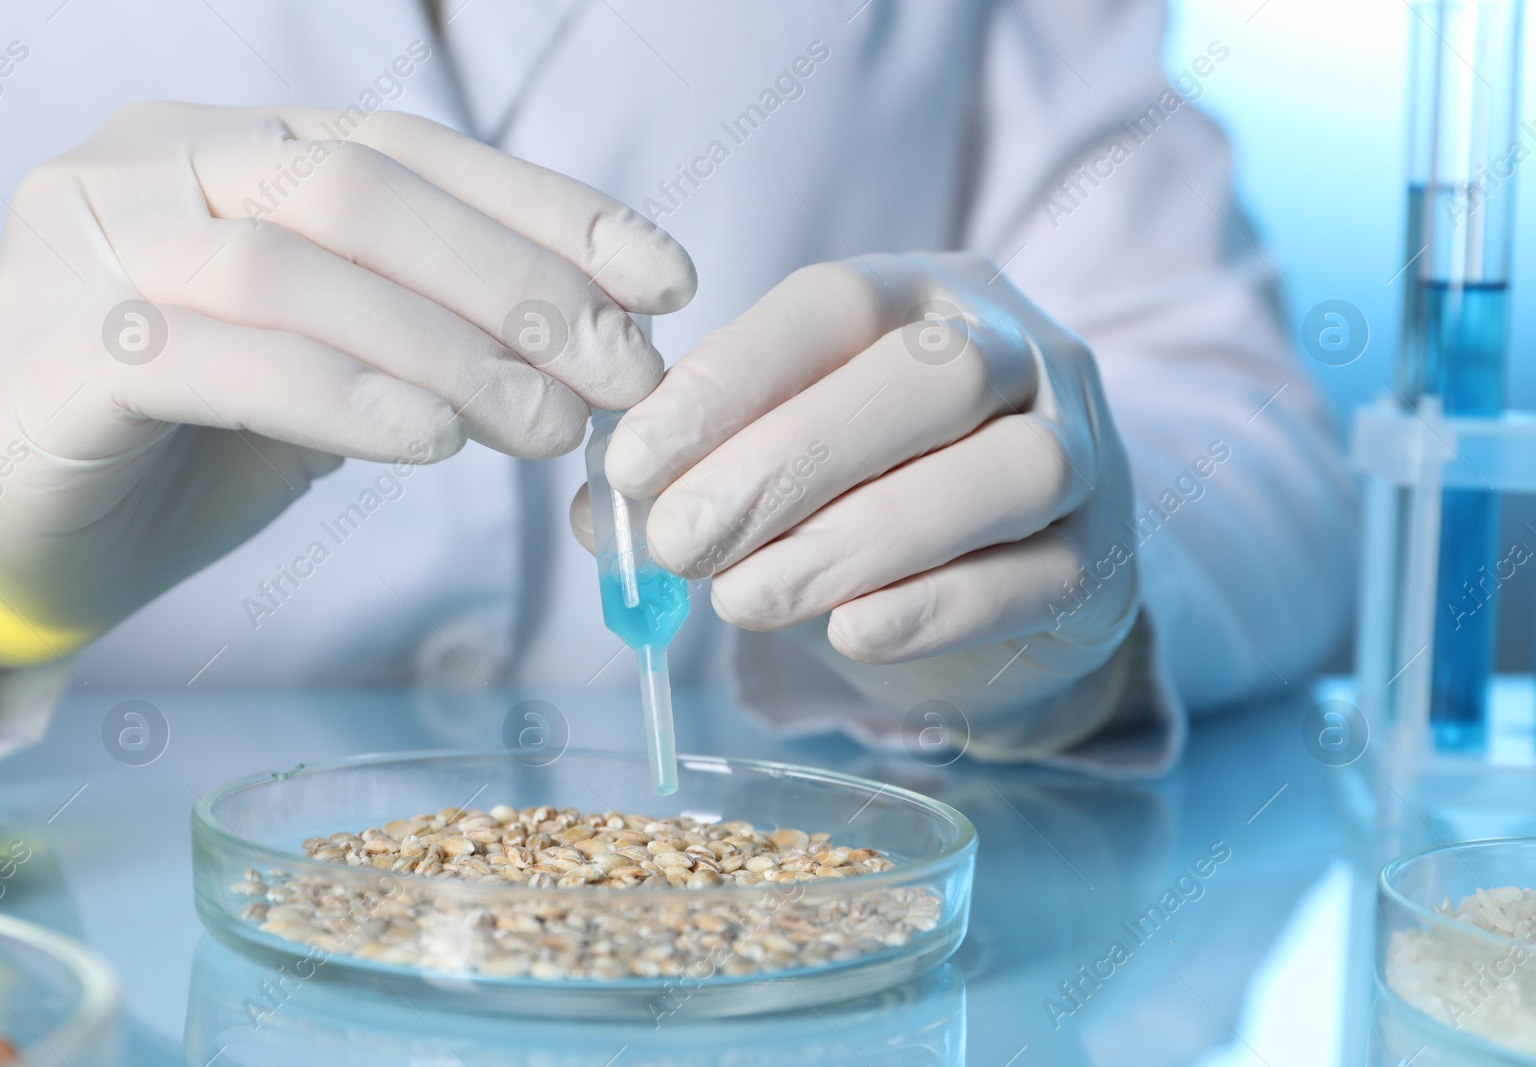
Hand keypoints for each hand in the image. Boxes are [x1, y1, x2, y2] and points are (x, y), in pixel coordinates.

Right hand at [0, 102, 693, 669]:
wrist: (23, 527)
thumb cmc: (194, 439)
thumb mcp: (336, 363)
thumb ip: (431, 330)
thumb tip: (601, 345)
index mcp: (235, 143)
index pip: (416, 150)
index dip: (551, 210)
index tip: (664, 281)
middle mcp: (157, 162)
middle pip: (366, 192)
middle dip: (517, 283)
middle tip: (622, 373)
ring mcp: (91, 245)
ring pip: (299, 268)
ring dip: (450, 350)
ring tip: (550, 427)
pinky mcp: (56, 353)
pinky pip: (216, 360)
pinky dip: (340, 398)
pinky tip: (432, 443)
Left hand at [573, 254, 1137, 745]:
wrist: (1013, 567)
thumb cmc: (876, 489)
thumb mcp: (788, 450)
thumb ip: (702, 465)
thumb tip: (605, 511)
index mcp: (927, 294)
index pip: (834, 304)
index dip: (731, 379)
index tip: (633, 461)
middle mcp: (1022, 351)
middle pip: (931, 376)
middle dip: (791, 460)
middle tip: (682, 540)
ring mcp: (1084, 451)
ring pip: (1004, 473)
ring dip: (859, 538)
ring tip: (742, 599)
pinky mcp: (1103, 562)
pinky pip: (1033, 579)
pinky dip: (935, 606)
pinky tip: (850, 632)